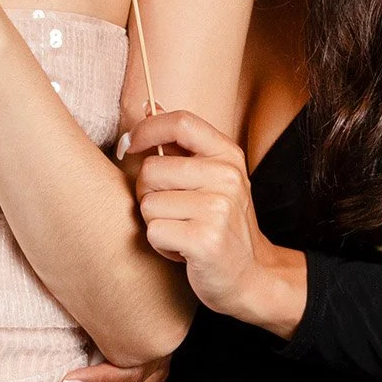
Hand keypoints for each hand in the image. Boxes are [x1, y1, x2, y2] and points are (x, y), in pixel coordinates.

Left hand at [127, 110, 306, 337]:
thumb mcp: (212, 177)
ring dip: (156, 223)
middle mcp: (227, 177)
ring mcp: (218, 208)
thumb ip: (181, 144)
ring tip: (182, 230)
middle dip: (148, 194)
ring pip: (148, 204)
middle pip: (151, 170)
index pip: (180, 122)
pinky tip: (183, 249)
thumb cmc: (222, 223)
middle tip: (173, 211)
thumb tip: (149, 105)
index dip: (146, 130)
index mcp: (228, 155)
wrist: (251, 276)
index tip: (130, 145)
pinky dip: (161, 245)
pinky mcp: (205, 239)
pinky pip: (153, 232)